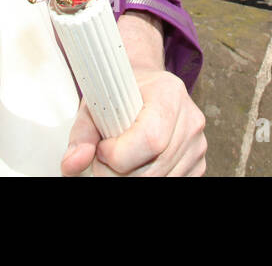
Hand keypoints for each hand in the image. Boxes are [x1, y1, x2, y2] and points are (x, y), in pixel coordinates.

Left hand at [61, 70, 205, 176]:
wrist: (143, 86)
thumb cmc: (121, 91)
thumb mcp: (95, 104)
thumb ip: (81, 135)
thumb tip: (72, 164)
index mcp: (169, 93)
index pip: (150, 139)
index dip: (118, 154)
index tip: (102, 147)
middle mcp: (190, 119)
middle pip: (155, 168)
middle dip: (120, 174)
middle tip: (104, 160)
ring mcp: (197, 143)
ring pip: (162, 181)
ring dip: (132, 178)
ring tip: (118, 160)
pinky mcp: (198, 163)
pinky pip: (172, 184)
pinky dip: (149, 180)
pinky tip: (136, 166)